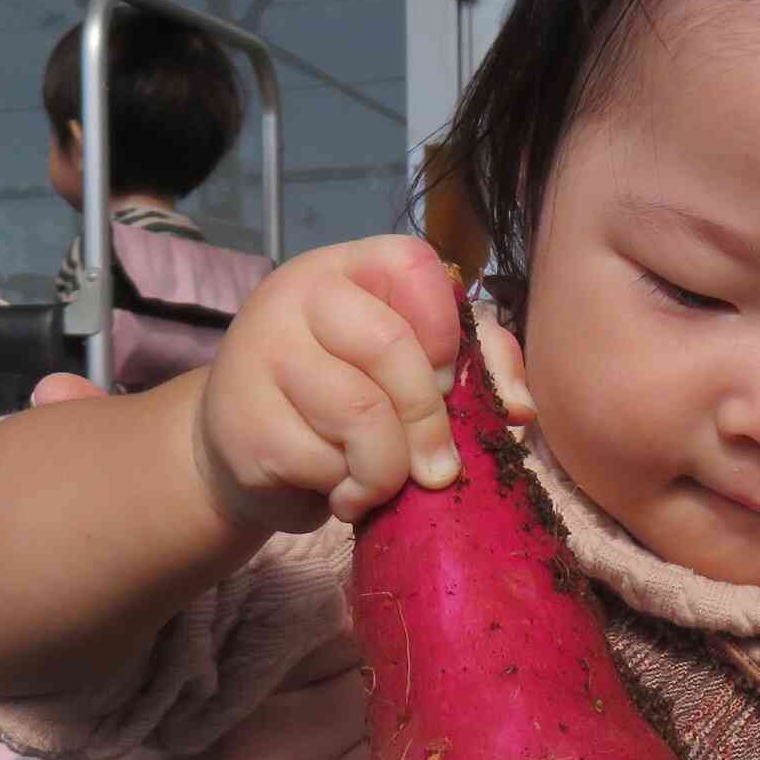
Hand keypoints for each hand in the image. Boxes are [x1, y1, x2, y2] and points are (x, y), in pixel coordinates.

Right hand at [197, 237, 528, 535]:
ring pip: (360, 415)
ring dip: (388, 471)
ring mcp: (262, 352)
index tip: (450, 383)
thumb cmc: (341, 400)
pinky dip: (350, 493)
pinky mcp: (244, 420)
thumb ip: (476, 366)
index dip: (447, 329)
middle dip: (430, 423)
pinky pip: (323, 463)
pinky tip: (339, 492)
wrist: (238, 448)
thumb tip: (521, 408)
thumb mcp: (409, 370)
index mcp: (349, 268)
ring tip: (378, 485)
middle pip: (391, 348)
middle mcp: (297, 294)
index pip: (415, 265)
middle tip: (438, 469)